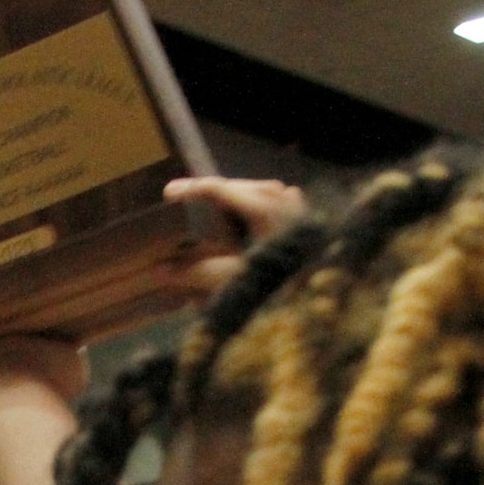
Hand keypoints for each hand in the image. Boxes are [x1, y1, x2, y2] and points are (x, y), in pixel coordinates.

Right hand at [162, 178, 306, 301]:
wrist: (323, 297)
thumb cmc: (280, 286)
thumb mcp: (233, 281)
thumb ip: (196, 273)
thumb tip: (160, 270)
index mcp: (263, 207)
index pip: (218, 188)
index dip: (190, 189)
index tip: (168, 194)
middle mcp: (281, 198)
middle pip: (237, 187)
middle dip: (212, 197)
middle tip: (189, 206)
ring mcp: (297, 205)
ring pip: (257, 193)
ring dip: (235, 204)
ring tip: (219, 221)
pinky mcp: (305, 218)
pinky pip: (276, 203)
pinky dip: (257, 210)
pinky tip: (251, 227)